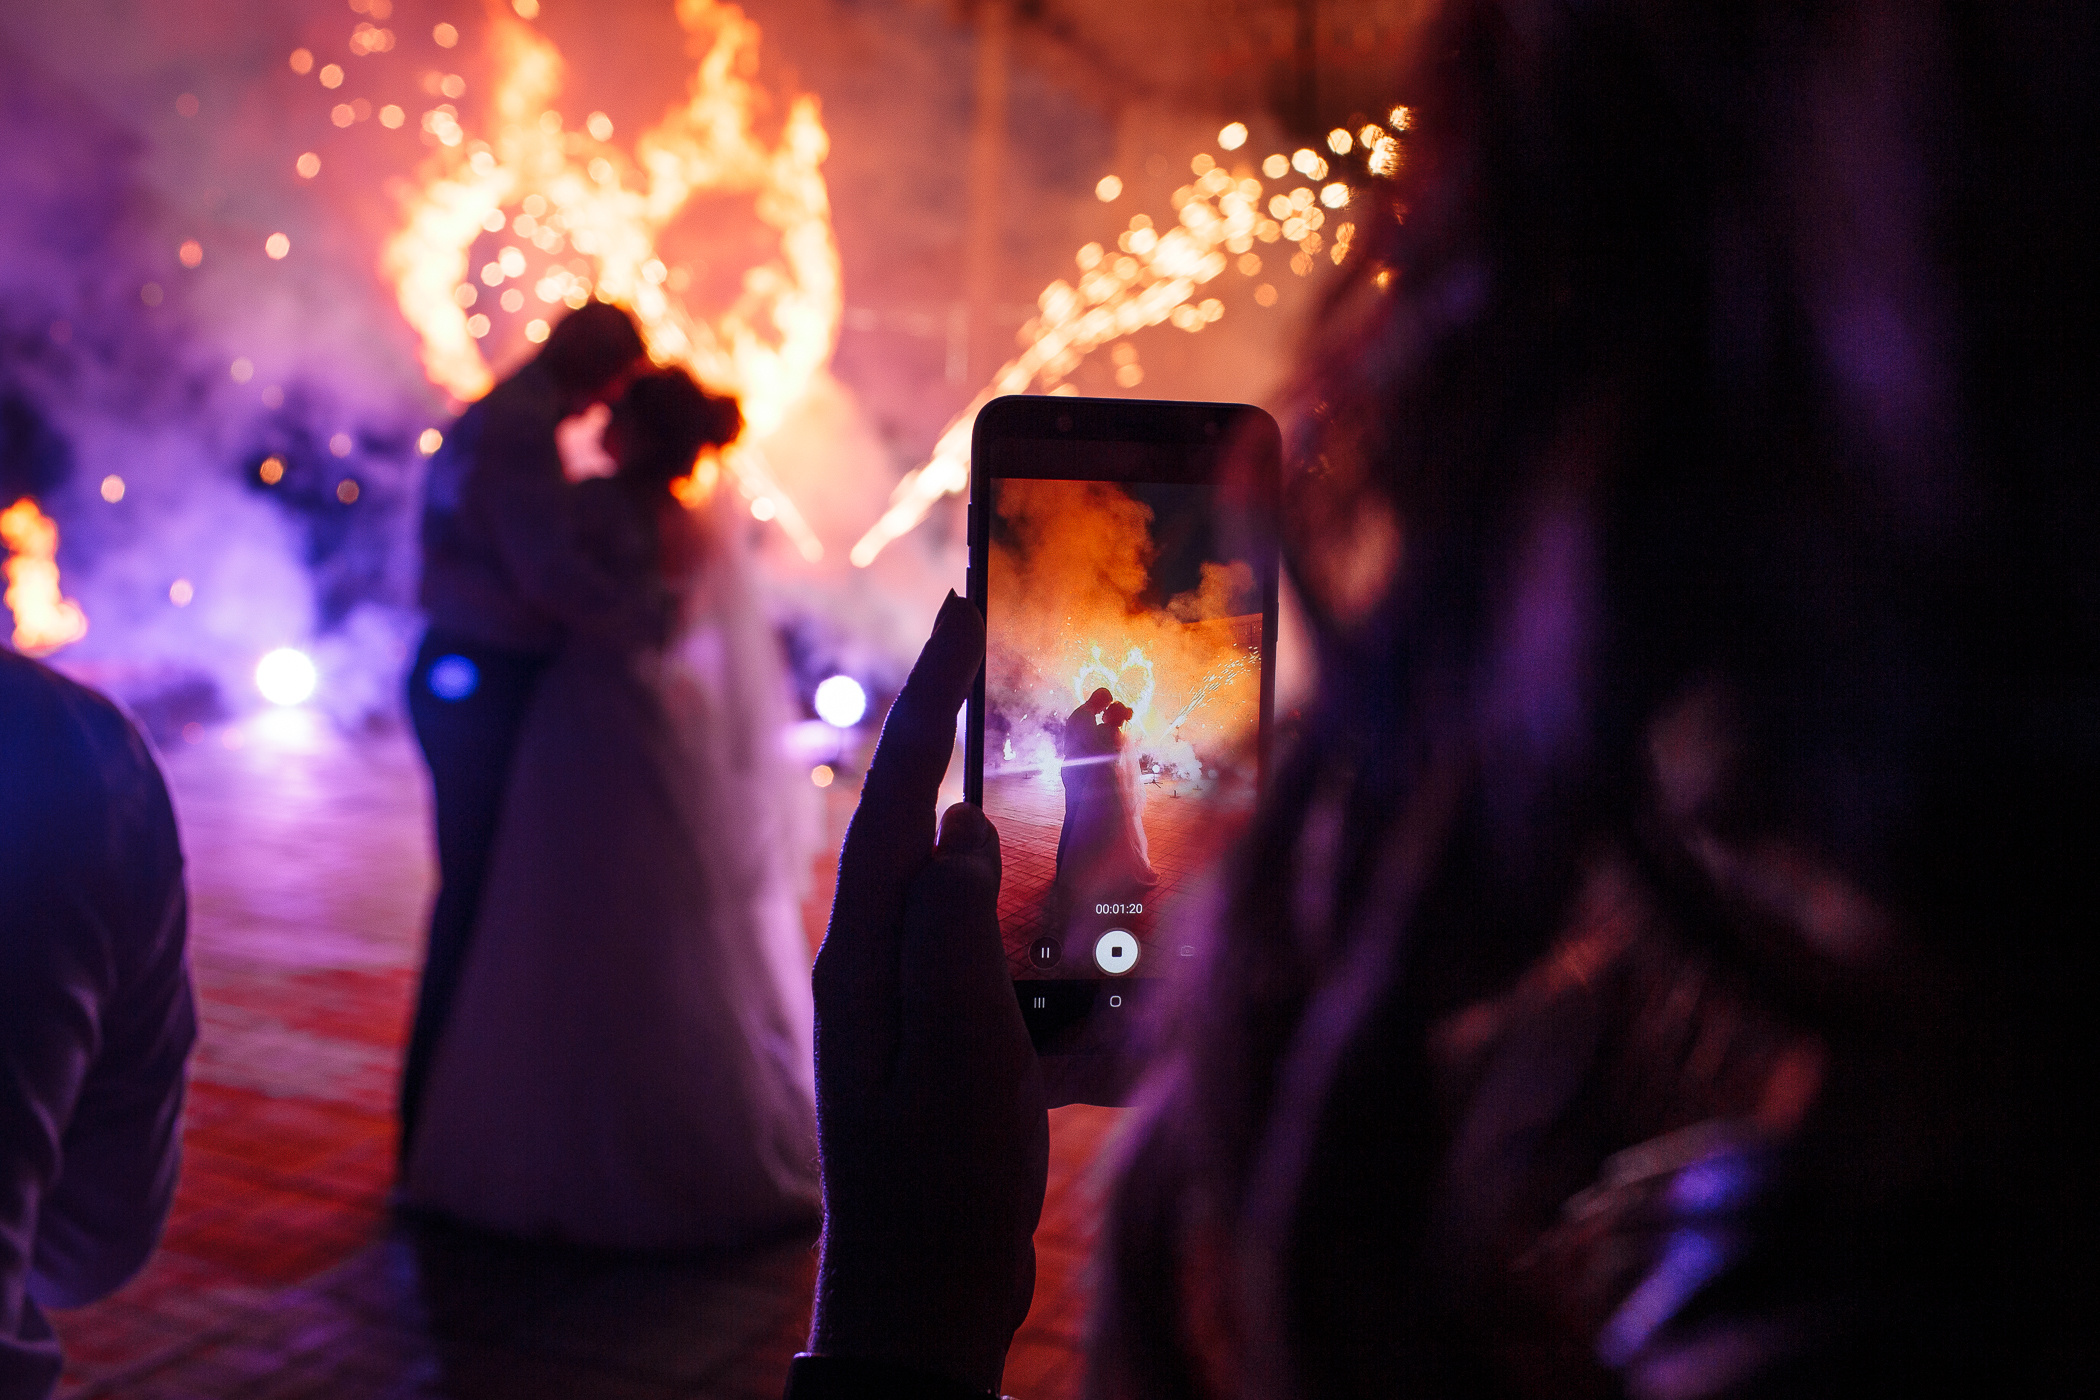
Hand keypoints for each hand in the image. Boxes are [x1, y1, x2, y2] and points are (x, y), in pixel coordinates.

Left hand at [809, 592, 1048, 1393]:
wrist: (922, 1300)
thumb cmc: (935, 1189)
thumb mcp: (950, 1062)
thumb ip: (949, 943)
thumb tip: (959, 827)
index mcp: (866, 955)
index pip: (898, 798)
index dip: (930, 701)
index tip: (961, 612)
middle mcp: (879, 961)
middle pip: (919, 815)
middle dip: (955, 726)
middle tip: (991, 637)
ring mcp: (913, 999)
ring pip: (960, 873)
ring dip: (1000, 803)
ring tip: (1043, 745)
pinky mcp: (952, 1035)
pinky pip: (994, 941)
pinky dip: (1033, 898)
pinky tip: (1077, 898)